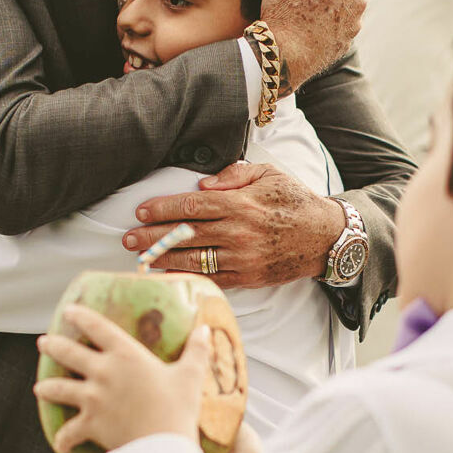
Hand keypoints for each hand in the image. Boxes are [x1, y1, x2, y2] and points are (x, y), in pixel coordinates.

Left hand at [35, 303, 210, 452]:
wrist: (164, 445)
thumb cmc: (179, 409)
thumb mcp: (191, 376)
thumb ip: (197, 351)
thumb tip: (207, 330)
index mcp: (126, 354)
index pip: (96, 327)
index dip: (79, 316)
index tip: (68, 311)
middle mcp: (104, 372)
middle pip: (68, 353)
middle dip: (53, 346)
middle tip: (44, 342)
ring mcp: (93, 398)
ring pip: (58, 389)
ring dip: (47, 388)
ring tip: (40, 388)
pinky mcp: (90, 424)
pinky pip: (68, 432)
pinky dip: (63, 438)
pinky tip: (60, 442)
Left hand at [122, 162, 343, 287]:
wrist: (325, 237)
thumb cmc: (295, 201)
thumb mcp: (269, 174)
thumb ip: (234, 175)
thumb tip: (202, 183)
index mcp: (240, 204)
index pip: (192, 205)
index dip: (163, 209)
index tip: (141, 211)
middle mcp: (238, 232)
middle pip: (185, 234)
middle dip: (152, 237)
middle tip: (127, 239)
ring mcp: (242, 258)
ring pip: (193, 260)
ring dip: (163, 259)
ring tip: (139, 258)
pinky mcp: (247, 277)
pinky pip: (210, 278)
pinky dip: (187, 278)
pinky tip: (167, 275)